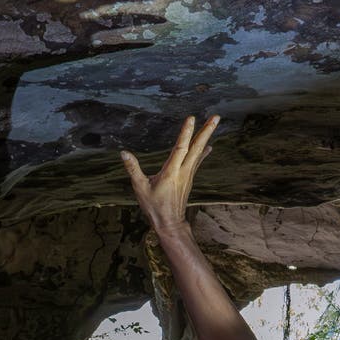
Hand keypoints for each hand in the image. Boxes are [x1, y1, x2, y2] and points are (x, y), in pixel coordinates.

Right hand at [120, 115, 218, 233]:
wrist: (169, 223)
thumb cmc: (154, 206)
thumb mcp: (140, 187)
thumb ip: (133, 169)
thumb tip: (123, 153)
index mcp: (171, 172)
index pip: (180, 148)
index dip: (186, 133)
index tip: (191, 118)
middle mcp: (183, 171)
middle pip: (196, 147)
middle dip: (206, 131)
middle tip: (216, 117)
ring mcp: (188, 174)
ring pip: (199, 152)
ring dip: (206, 136)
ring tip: (214, 122)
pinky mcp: (189, 178)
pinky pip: (197, 160)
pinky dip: (203, 151)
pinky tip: (209, 145)